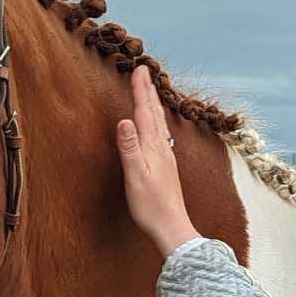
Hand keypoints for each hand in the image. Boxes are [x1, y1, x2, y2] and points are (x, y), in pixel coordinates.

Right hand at [116, 65, 199, 256]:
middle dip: (148, 91)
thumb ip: (129, 147)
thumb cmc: (150, 206)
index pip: (144, 112)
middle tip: (144, 72)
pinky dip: (157, 122)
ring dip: (154, 104)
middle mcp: (162, 148)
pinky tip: (158, 128)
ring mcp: (167, 157)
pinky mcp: (166, 166)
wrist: (172, 227)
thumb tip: (124, 120)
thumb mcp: (135, 176)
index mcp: (153, 147)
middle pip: (154, 113)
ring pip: (159, 123)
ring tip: (151, 92)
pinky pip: (161, 135)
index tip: (139, 68)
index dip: (141, 90)